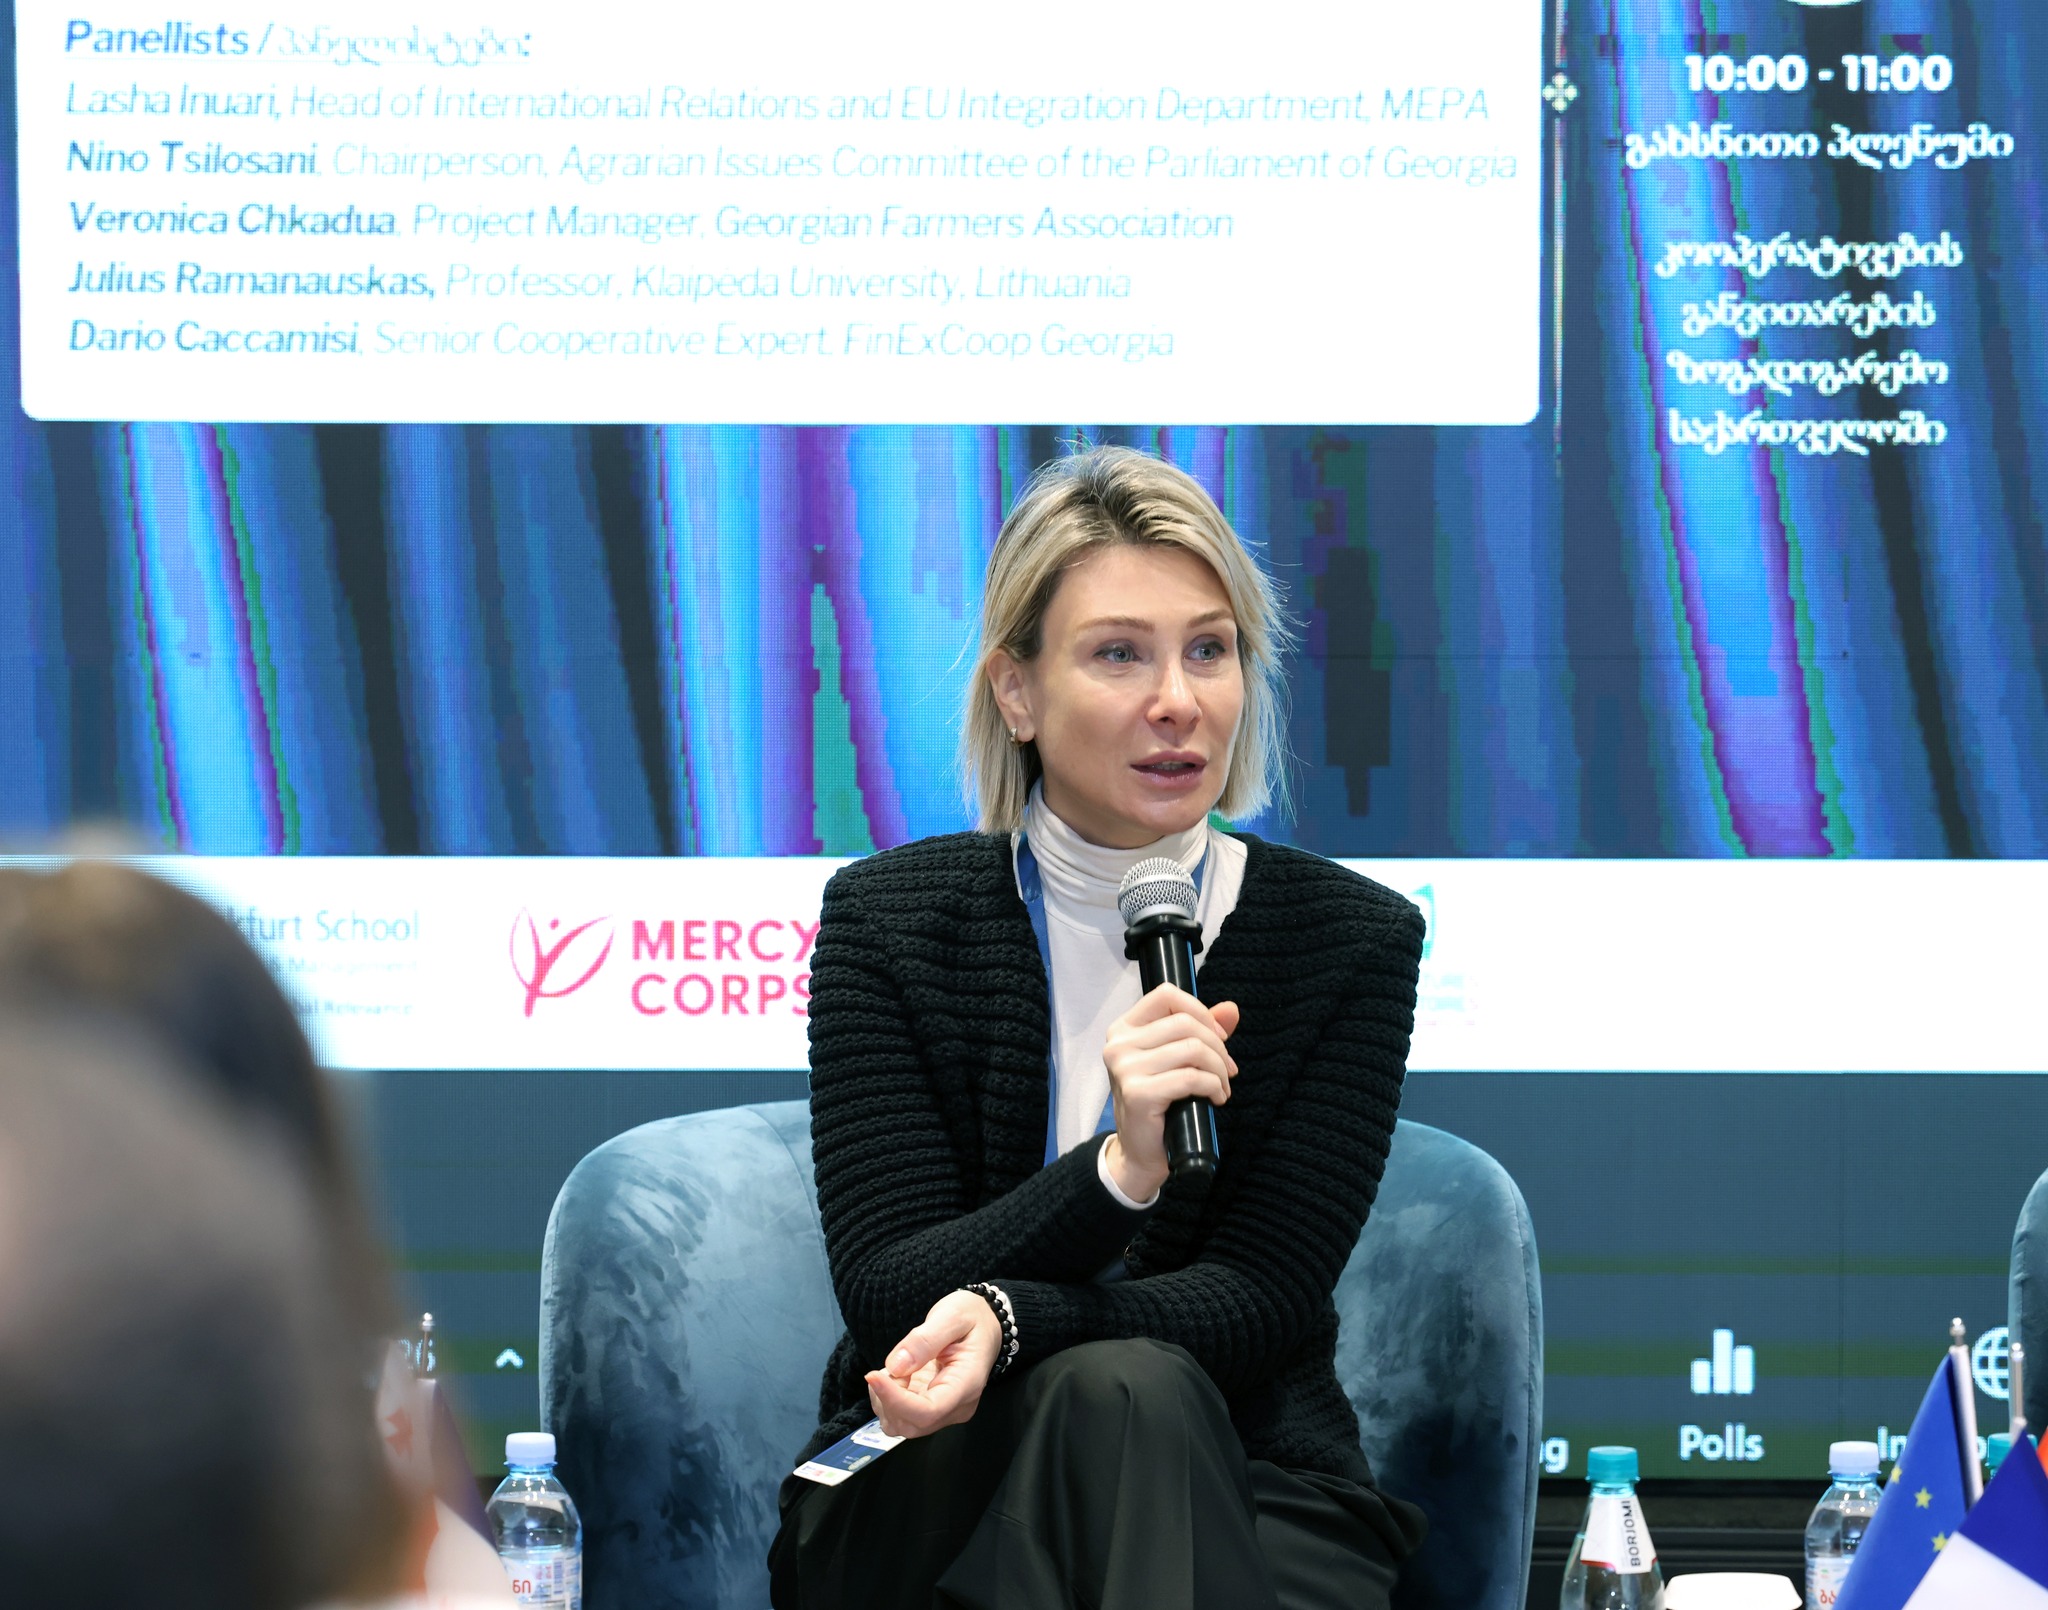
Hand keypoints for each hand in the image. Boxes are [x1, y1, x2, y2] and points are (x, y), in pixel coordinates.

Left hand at [864, 1289, 1002, 1438]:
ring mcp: (946, 1411)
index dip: (895, 1400)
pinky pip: (903, 1417)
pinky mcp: (934, 1409)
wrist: (985, 1322)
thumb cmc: (973, 1316)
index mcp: (967, 1384)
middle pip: (913, 1425)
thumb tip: (896, 1367)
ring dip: (886, 1403)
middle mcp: (958, 1406)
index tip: (872, 1376)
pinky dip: (888, 1402)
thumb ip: (924, 1340)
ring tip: (894, 1370)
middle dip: (888, 1400)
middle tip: (885, 1368)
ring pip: (904, 1426)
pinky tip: (895, 1377)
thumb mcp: (951, 1316)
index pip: (928, 1411)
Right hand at [1102, 984, 1239, 1200]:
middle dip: (1217, 1047)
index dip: (1200, 1010)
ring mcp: (1125, 1069)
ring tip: (1221, 1087)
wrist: (1140, 1151)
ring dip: (1218, 1070)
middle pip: (1185, 1023)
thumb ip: (1202, 1030)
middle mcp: (1118, 1044)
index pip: (1166, 995)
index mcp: (1124, 1028)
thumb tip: (1231, 1009)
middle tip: (1227, 1070)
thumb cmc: (1159, 1102)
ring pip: (1192, 1049)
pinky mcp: (1138, 1093)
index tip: (1218, 1037)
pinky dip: (1213, 1087)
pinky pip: (1191, 1078)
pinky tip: (1216, 1098)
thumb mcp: (1177, 1059)